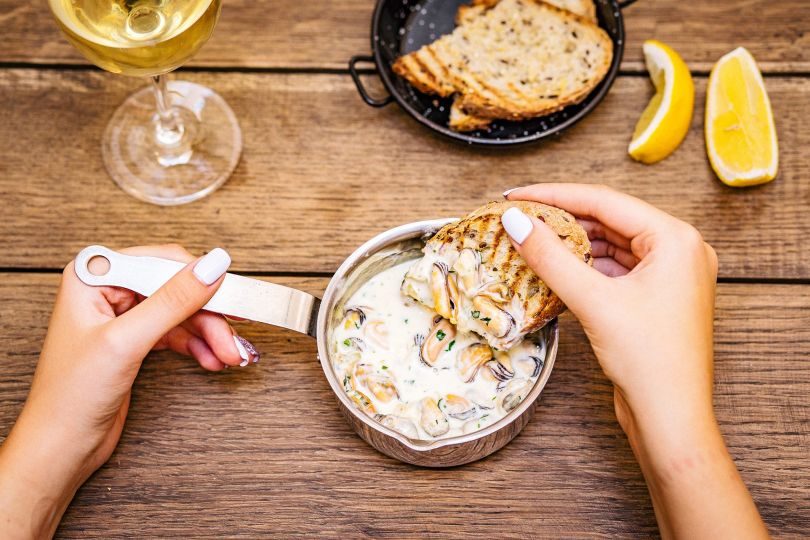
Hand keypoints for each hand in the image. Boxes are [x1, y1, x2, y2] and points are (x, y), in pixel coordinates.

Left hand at [0, 245, 258, 538]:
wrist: (60, 447)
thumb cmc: (69, 398)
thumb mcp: (126, 342)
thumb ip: (172, 300)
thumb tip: (211, 266)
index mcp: (94, 278)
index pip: (162, 262)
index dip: (200, 279)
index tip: (233, 296)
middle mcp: (107, 292)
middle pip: (177, 288)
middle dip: (209, 316)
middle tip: (232, 338)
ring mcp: (122, 317)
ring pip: (182, 312)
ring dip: (209, 334)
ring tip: (228, 355)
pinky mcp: (135, 341)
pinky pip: (177, 332)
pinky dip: (198, 346)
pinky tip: (212, 360)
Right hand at [502, 184, 766, 538]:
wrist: (672, 419)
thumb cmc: (649, 361)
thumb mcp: (594, 301)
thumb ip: (551, 256)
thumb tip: (517, 221)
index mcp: (677, 239)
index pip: (605, 202)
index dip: (555, 195)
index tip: (516, 195)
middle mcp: (680, 250)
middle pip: (609, 220)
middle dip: (562, 219)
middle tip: (520, 218)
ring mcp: (671, 275)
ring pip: (611, 245)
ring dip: (572, 244)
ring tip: (532, 242)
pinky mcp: (657, 298)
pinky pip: (616, 269)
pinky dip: (585, 268)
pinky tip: (556, 270)